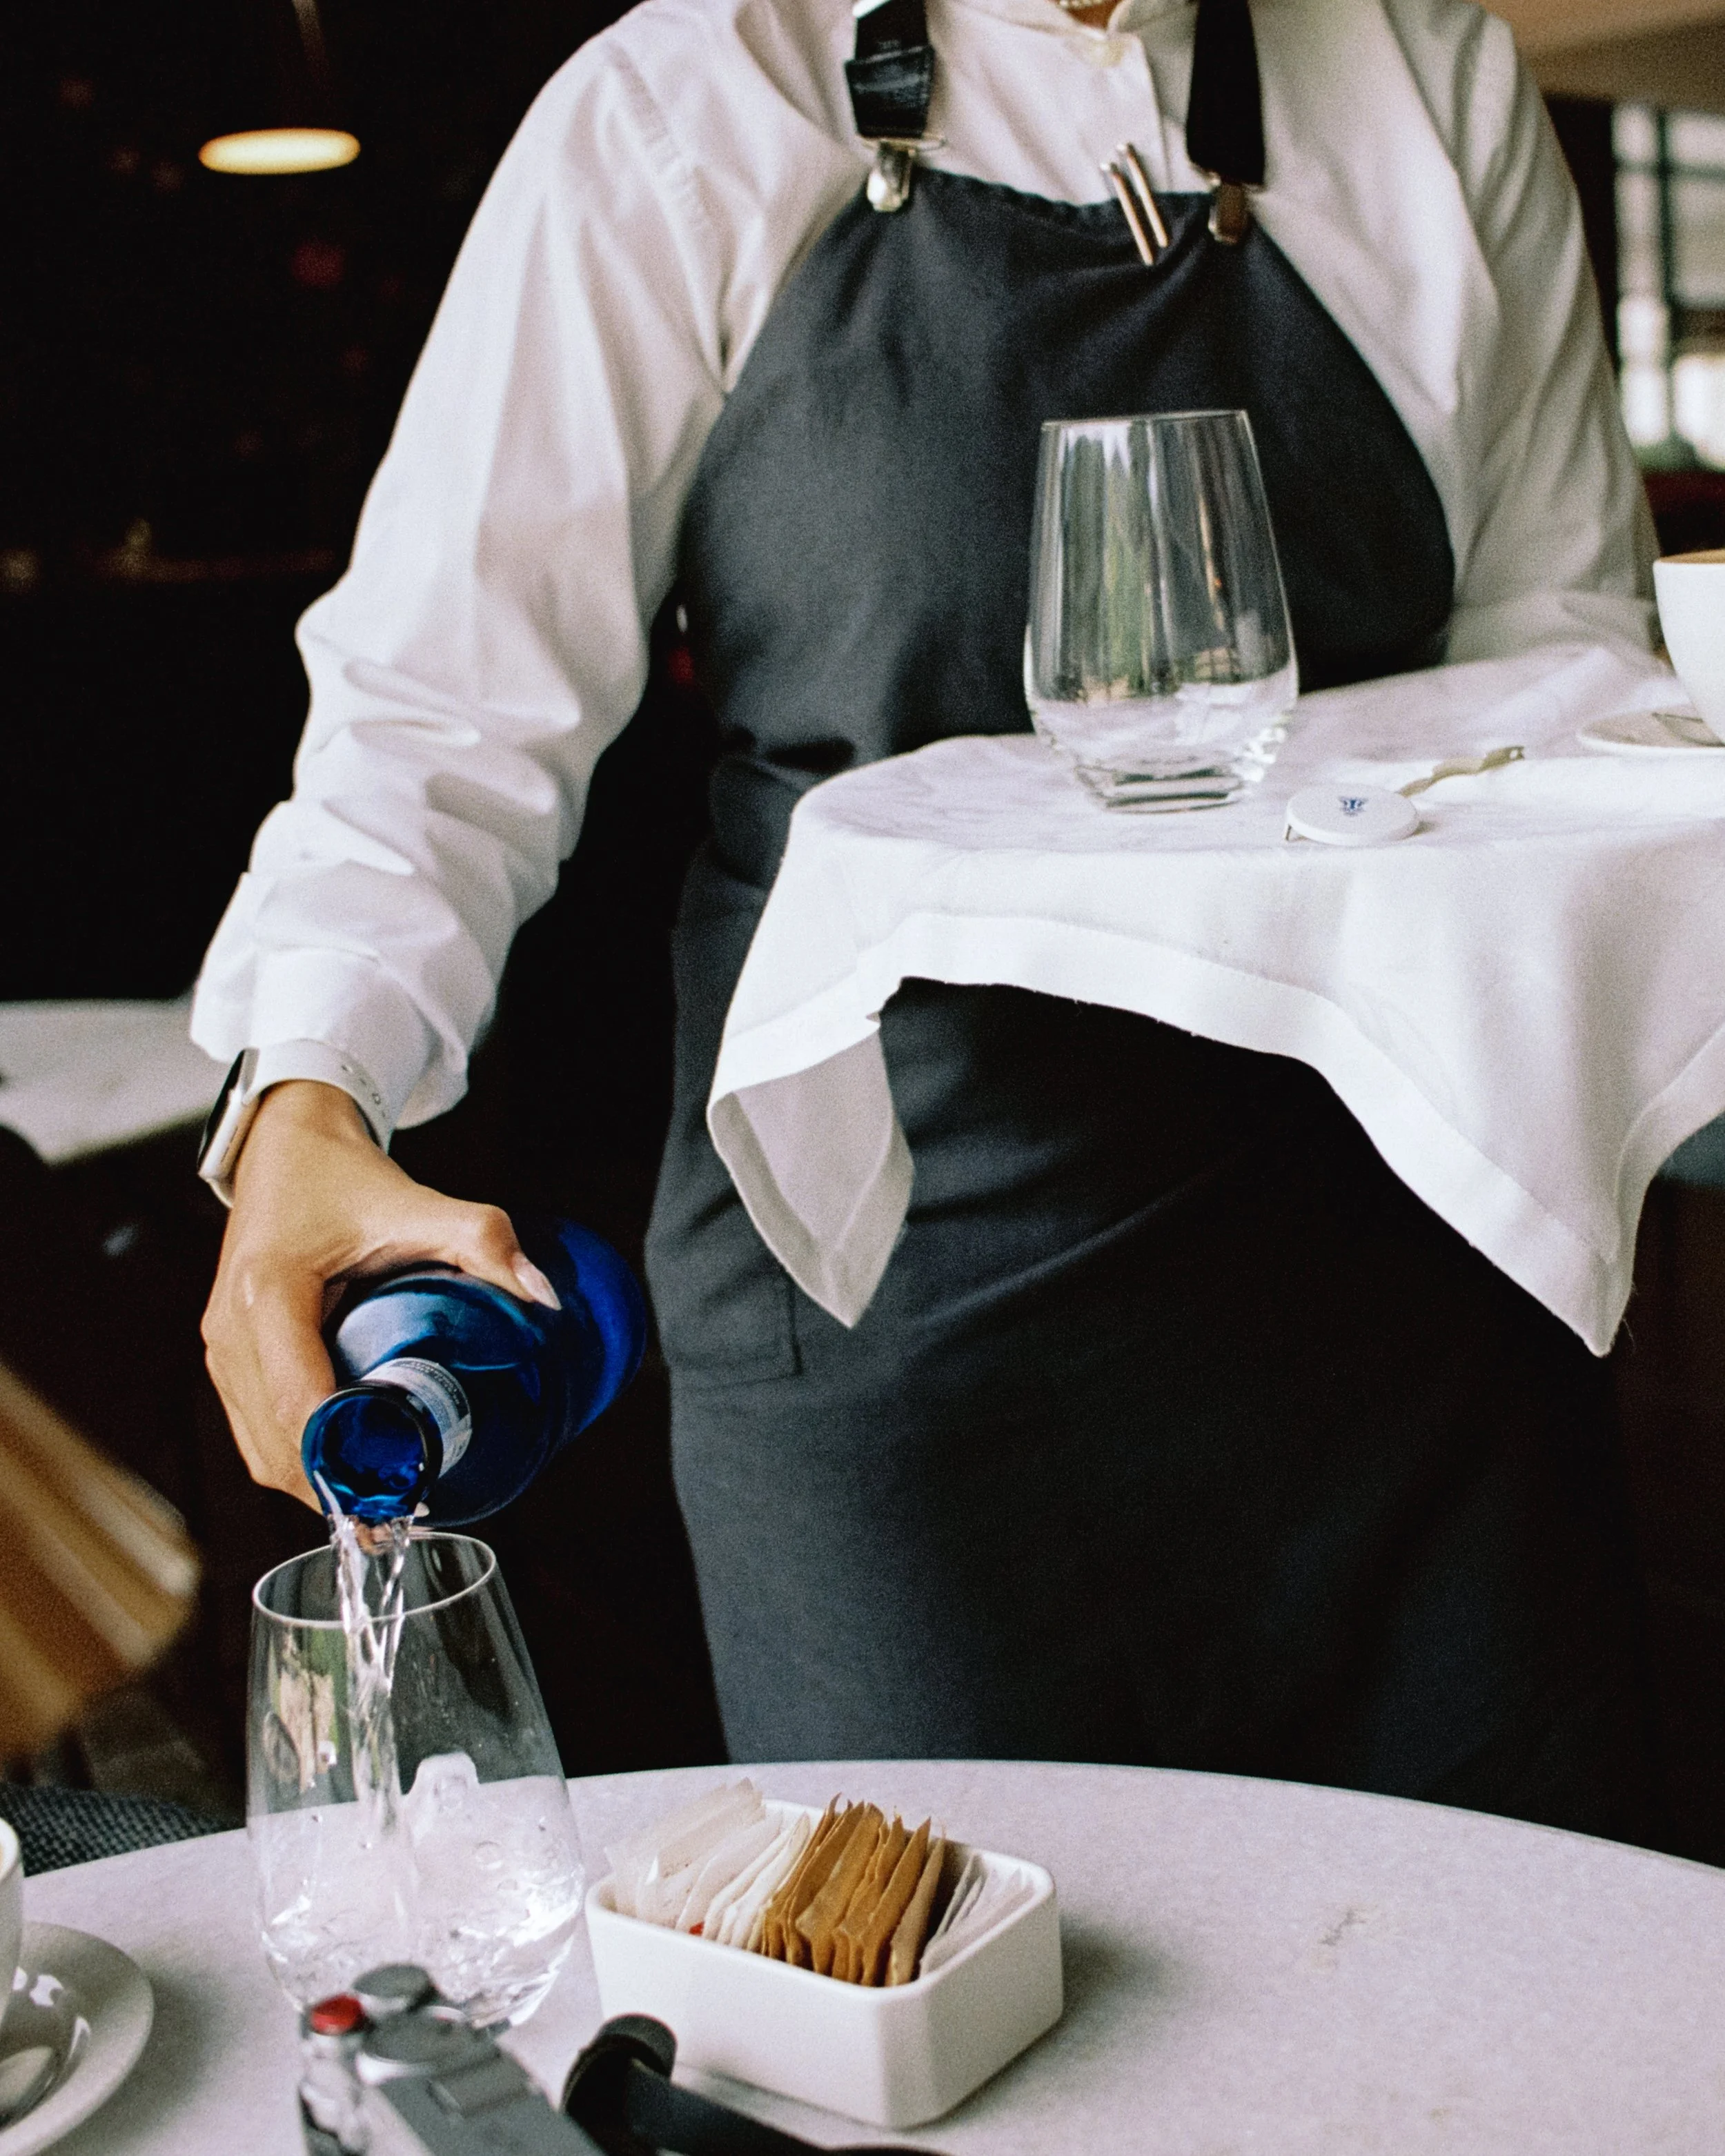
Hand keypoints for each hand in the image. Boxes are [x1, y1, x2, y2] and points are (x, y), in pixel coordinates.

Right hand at [201, 1080, 558, 1506]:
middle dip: (336, 1487)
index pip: (301, 1401)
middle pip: (277, 1443)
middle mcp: (229, 1330)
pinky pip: (255, 1429)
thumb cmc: (342, 1177)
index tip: (401, 1489)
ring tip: (380, 1507)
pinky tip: (345, 1474)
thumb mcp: (415, 1203)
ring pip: (259, 1449)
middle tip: (401, 1518)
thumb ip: (482, 1241)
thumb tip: (542, 1299)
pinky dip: (297, 1459)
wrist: (286, 1147)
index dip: (347, 1456)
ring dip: (314, 1483)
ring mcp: (220, 1349)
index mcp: (268, 1293)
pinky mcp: (226, 1357)